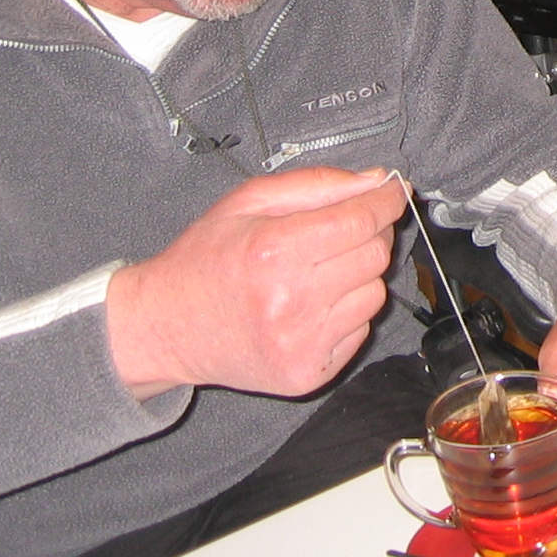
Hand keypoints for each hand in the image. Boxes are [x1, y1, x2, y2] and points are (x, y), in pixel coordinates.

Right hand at [105, 167, 406, 401]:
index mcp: (273, 251)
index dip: (386, 200)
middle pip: (375, 255)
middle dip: (372, 233)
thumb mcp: (247, 202)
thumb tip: (376, 181)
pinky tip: (312, 305)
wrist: (163, 328)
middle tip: (347, 228)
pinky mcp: (307, 375)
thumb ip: (316, 185)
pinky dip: (347, 312)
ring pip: (375, 294)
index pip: (361, 219)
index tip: (393, 191)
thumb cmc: (203, 261)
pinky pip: (360, 331)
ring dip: (359, 275)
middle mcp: (290, 301)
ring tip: (318, 271)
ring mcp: (301, 344)